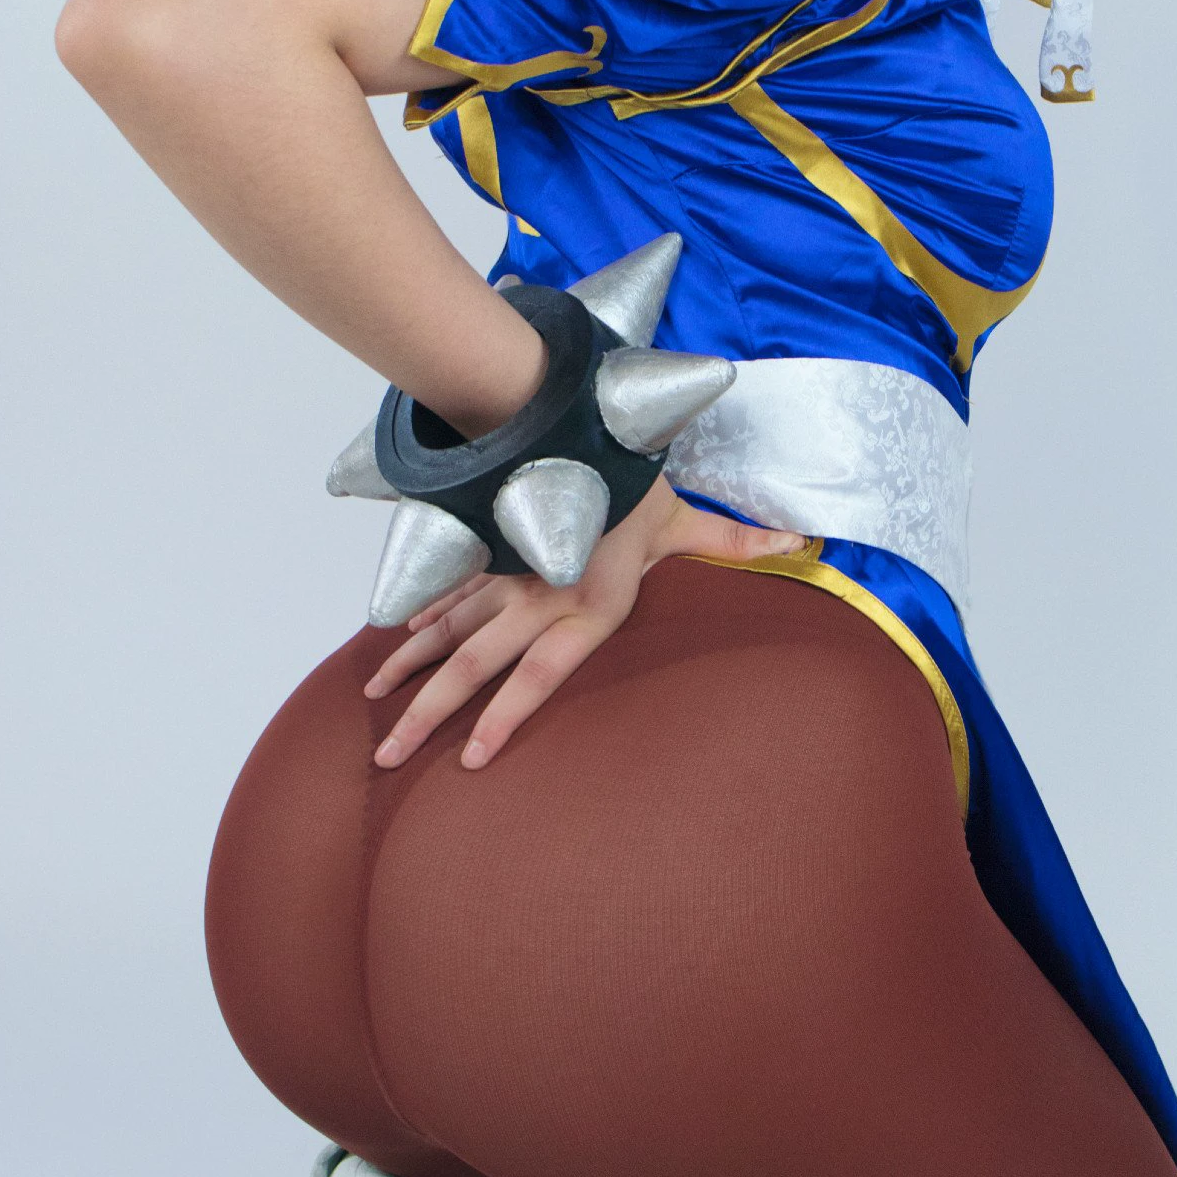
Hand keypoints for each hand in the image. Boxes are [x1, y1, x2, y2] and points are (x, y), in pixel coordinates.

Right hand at [362, 477, 806, 770]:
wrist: (560, 417)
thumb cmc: (625, 472)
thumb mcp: (682, 516)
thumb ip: (736, 540)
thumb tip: (801, 545)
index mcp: (580, 606)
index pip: (535, 678)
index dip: (503, 721)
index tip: (471, 759)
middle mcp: (531, 599)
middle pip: (471, 668)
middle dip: (428, 715)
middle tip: (388, 756)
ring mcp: (499, 574)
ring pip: (444, 633)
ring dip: (409, 671)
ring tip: (376, 710)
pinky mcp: (481, 547)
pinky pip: (443, 592)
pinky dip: (416, 619)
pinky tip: (392, 644)